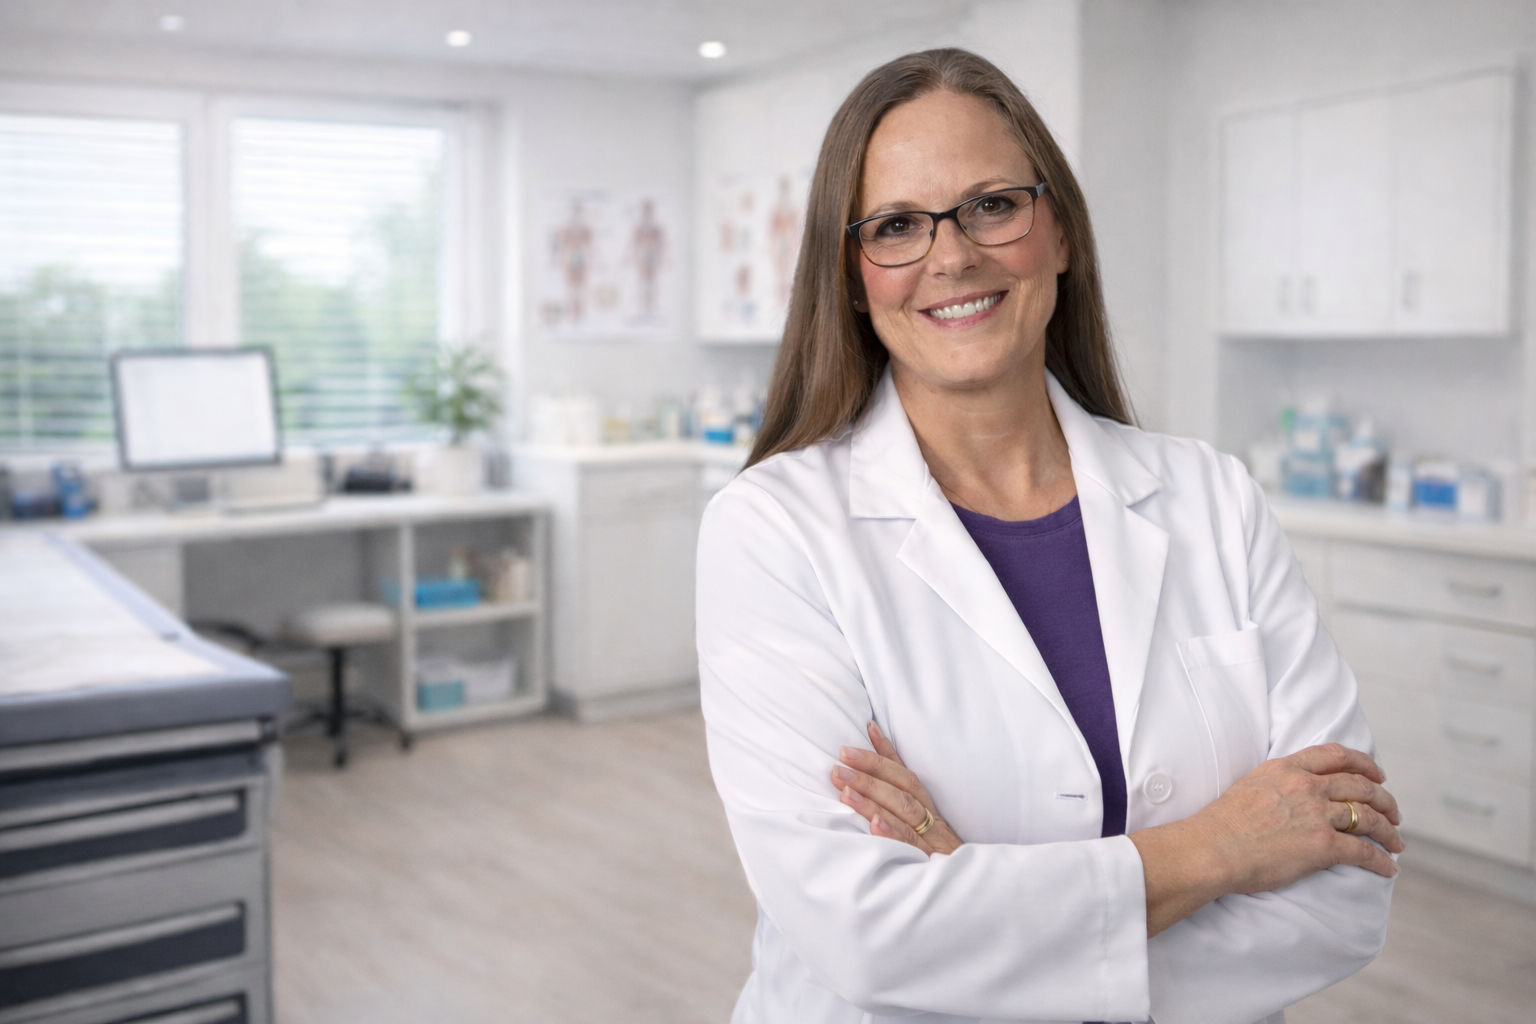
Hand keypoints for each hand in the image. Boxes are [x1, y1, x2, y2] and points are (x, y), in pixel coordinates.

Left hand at [830, 722, 963, 854]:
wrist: (974, 895)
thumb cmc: (942, 861)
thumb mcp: (925, 832)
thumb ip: (900, 809)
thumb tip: (871, 790)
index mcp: (929, 810)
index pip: (905, 776)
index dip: (884, 753)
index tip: (863, 733)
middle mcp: (932, 822)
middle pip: (901, 790)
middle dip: (869, 773)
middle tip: (840, 763)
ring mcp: (932, 842)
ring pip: (903, 814)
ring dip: (872, 800)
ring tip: (845, 789)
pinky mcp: (931, 864)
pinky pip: (910, 846)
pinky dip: (892, 833)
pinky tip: (873, 825)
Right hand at [1130, 743, 1403, 935]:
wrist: (1212, 848)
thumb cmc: (1222, 823)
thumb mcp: (1251, 784)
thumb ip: (1278, 782)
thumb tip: (1293, 793)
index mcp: (1287, 768)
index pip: (1337, 755)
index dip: (1364, 764)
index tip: (1377, 774)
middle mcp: (1306, 786)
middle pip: (1361, 786)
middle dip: (1384, 800)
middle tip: (1394, 813)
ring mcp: (1316, 815)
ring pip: (1369, 818)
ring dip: (1389, 832)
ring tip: (1396, 842)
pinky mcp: (1322, 846)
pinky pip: (1364, 852)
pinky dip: (1381, 861)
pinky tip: (1388, 869)